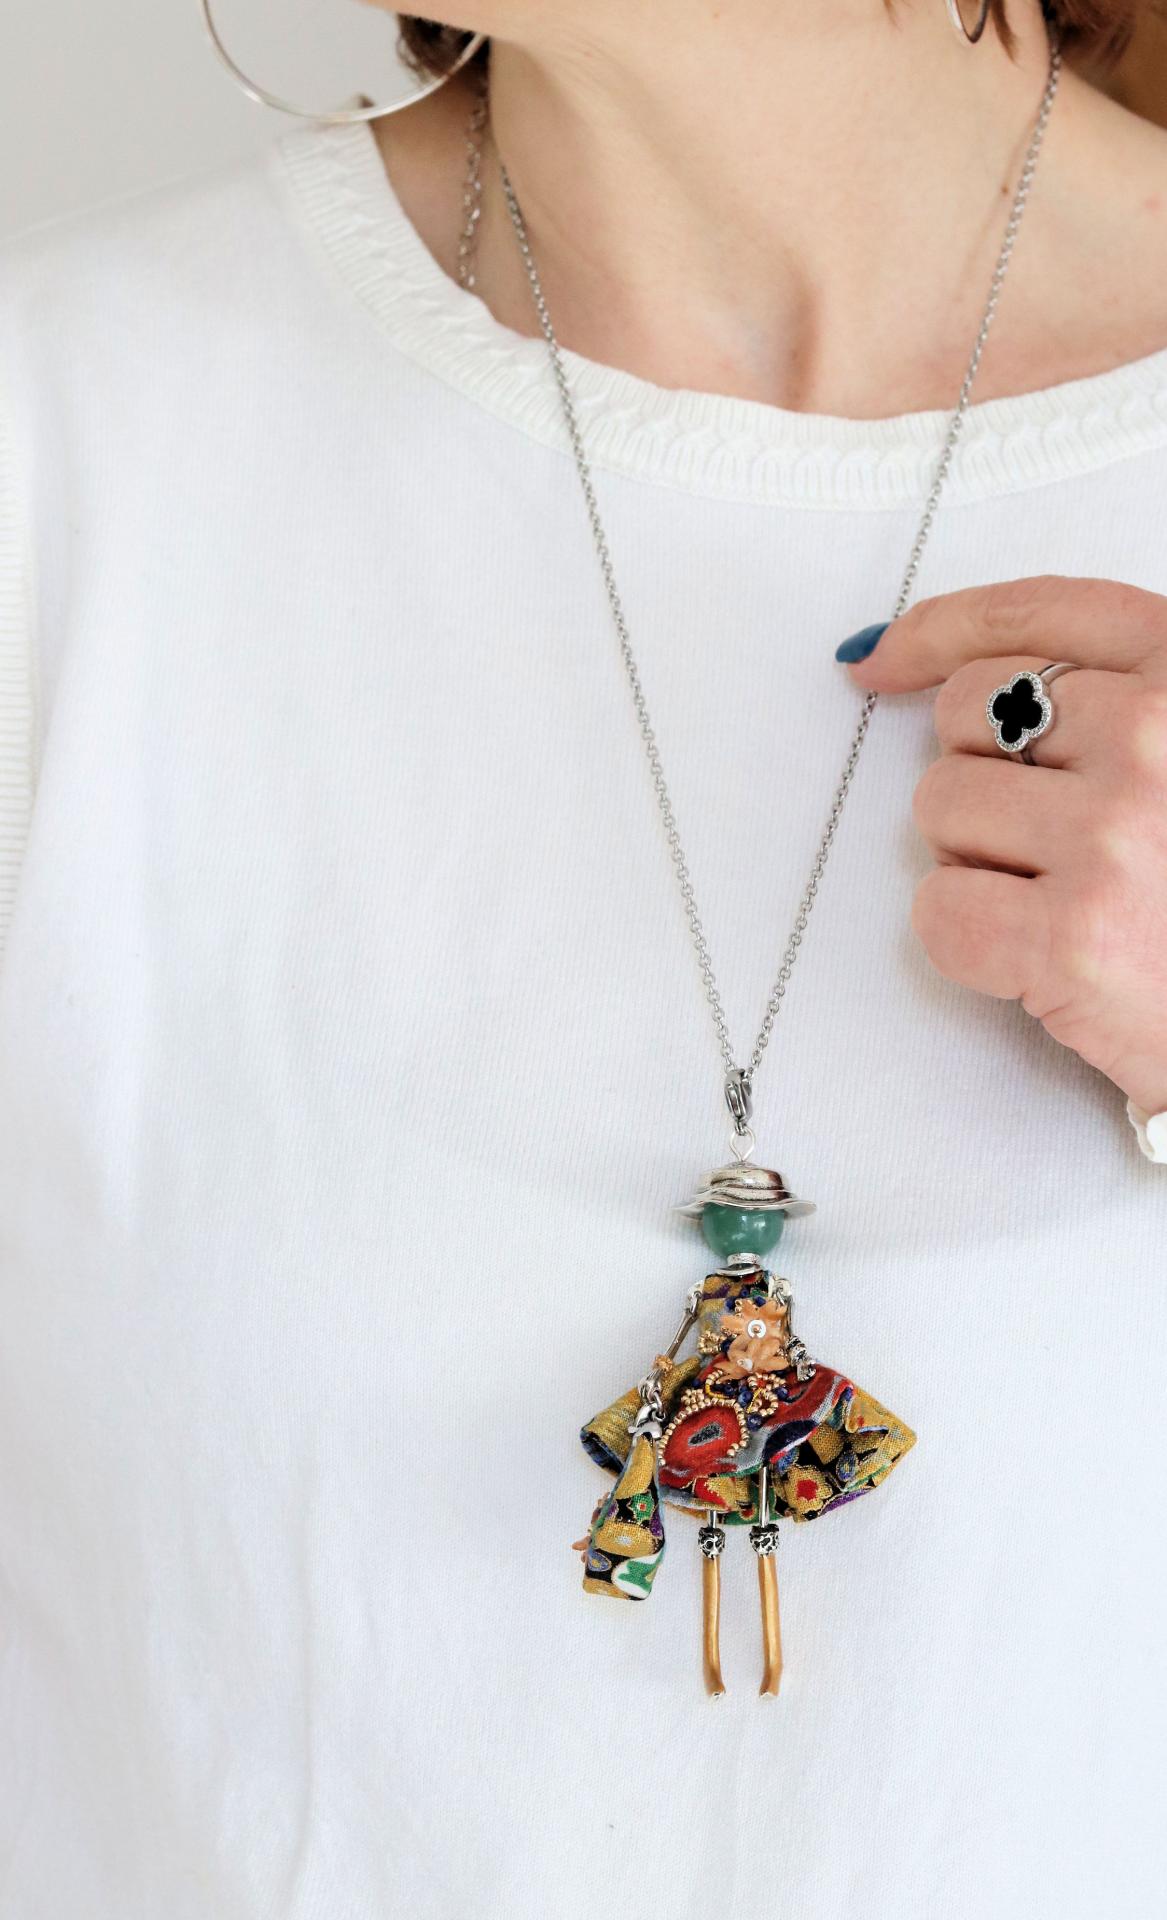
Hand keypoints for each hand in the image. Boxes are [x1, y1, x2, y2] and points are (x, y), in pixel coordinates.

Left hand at [843, 577, 1166, 1116]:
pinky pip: (937, 911)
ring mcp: (1114, 836)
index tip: (882, 659)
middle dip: (982, 776)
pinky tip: (1037, 962)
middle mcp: (1159, 738)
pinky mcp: (1071, 939)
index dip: (942, 629)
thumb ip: (1112, 699)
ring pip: (940, 806)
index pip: (1042, 613)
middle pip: (969, 713)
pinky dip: (967, 942)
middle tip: (1050, 844)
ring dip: (973, 859)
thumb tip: (919, 670)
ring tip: (1059, 901)